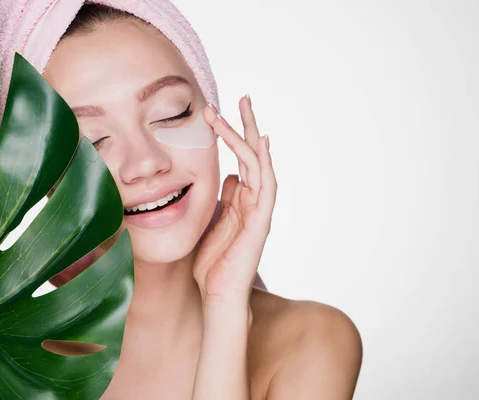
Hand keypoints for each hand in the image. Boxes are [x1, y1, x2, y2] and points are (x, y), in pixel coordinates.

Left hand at [193, 96, 276, 302]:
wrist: (217, 294)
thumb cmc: (214, 262)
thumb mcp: (212, 221)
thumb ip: (223, 199)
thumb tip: (228, 176)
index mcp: (241, 199)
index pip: (240, 159)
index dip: (233, 134)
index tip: (218, 112)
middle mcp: (253, 200)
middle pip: (253, 155)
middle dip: (247, 125)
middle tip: (241, 97)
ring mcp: (259, 209)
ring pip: (258, 164)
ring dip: (249, 136)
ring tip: (241, 109)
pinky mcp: (260, 221)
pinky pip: (266, 187)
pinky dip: (264, 164)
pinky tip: (261, 142)